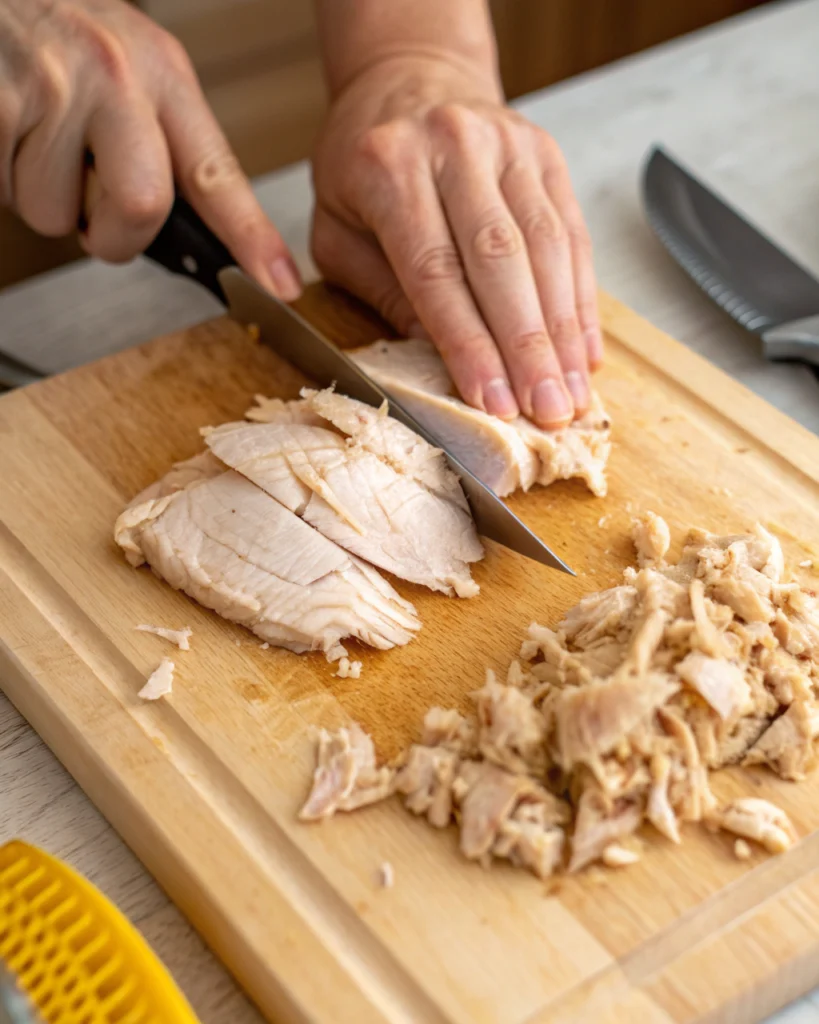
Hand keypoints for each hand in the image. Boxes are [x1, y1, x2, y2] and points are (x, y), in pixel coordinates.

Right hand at [0, 0, 300, 297]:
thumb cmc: (48, 28)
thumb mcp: (123, 64)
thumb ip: (156, 137)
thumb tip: (170, 220)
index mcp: (160, 73)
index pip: (217, 174)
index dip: (251, 238)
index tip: (279, 283)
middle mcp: (116, 76)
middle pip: (142, 210)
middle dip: (111, 234)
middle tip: (88, 205)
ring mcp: (54, 90)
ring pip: (56, 215)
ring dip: (37, 195)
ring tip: (29, 135)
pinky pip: (5, 192)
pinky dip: (0, 177)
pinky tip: (5, 129)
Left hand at [311, 55, 601, 428]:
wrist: (408, 80)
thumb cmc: (363, 169)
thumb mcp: (337, 231)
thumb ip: (381, 289)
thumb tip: (435, 353)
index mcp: (390, 168)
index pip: (435, 270)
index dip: (467, 342)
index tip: (490, 399)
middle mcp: (455, 147)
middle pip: (501, 259)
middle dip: (527, 345)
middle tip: (546, 408)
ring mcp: (509, 145)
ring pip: (547, 248)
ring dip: (564, 330)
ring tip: (572, 393)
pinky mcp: (546, 154)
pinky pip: (572, 235)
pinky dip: (583, 299)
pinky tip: (585, 350)